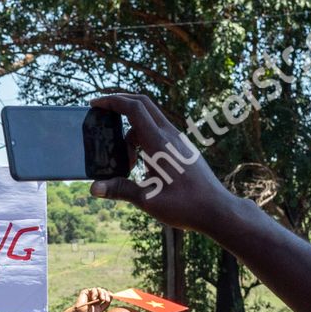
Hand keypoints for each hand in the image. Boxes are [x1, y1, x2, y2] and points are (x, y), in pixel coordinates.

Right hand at [69, 287, 112, 311]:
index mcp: (99, 301)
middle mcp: (95, 296)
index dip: (108, 295)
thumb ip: (106, 303)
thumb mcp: (101, 309)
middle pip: (104, 291)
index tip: (109, 300)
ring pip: (99, 289)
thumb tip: (112, 295)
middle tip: (105, 300)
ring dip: (102, 293)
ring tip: (101, 299)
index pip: (106, 295)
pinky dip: (95, 293)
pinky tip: (93, 299)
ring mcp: (90, 294)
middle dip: (106, 295)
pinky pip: (93, 289)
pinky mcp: (86, 292)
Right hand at [88, 92, 237, 234]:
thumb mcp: (147, 200)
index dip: (112, 102)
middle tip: (101, 113)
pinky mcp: (182, 148)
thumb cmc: (185, 206)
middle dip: (120, 103)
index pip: (134, 109)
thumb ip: (120, 190)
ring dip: (132, 133)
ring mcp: (178, 140)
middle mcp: (170, 136)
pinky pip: (158, 133)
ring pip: (149, 122)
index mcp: (160, 144)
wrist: (216, 210)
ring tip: (126, 165)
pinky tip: (141, 166)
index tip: (94, 105)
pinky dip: (143, 141)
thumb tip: (93, 188)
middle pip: (142, 104)